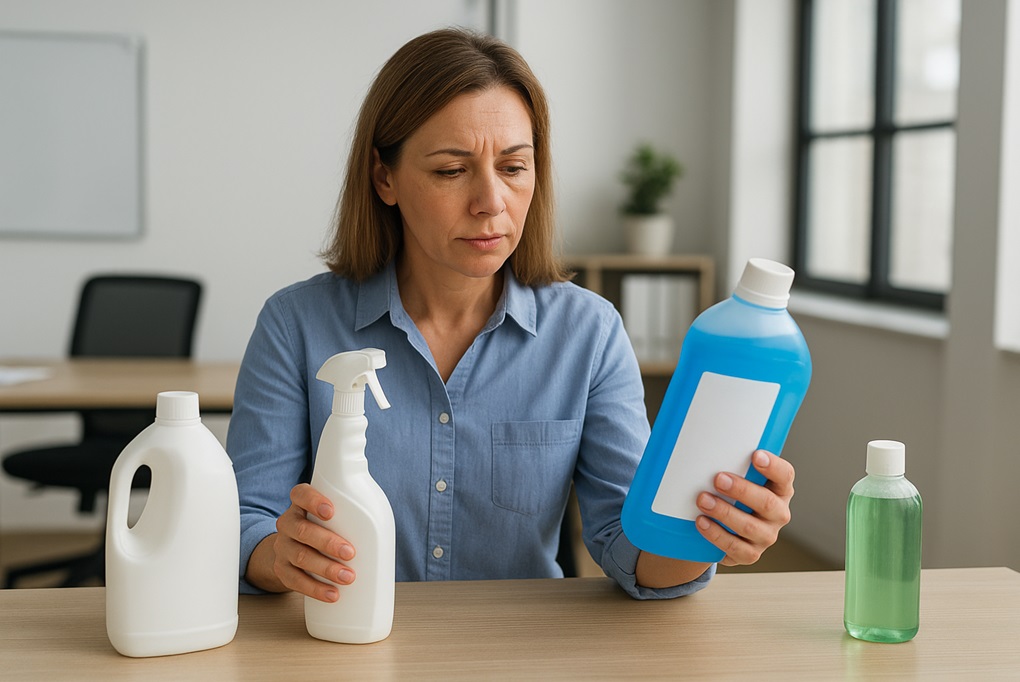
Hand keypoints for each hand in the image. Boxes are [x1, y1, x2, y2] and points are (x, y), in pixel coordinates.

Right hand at [268, 483, 356, 601]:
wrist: (294, 549)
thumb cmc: (325, 528)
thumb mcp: (333, 513)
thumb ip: (348, 511)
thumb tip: (384, 523)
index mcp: (301, 504)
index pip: (301, 495)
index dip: (313, 501)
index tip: (331, 511)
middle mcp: (288, 523)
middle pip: (302, 530)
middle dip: (328, 542)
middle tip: (350, 553)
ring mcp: (283, 547)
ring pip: (299, 556)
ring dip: (325, 568)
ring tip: (347, 577)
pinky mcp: (282, 569)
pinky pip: (295, 580)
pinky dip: (315, 589)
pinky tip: (332, 594)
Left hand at [695, 450, 793, 566]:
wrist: (725, 530)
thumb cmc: (732, 495)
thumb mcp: (738, 479)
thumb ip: (733, 465)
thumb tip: (702, 445)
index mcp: (779, 489)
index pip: (785, 476)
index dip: (773, 466)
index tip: (756, 455)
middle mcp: (778, 513)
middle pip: (766, 502)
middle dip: (741, 490)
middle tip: (718, 479)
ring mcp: (766, 536)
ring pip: (749, 526)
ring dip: (724, 512)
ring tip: (702, 500)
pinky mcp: (751, 554)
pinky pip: (735, 547)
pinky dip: (716, 534)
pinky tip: (702, 522)